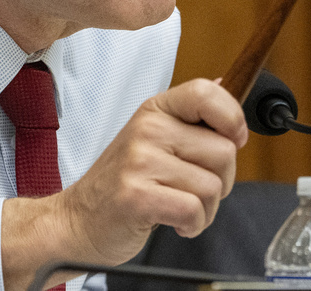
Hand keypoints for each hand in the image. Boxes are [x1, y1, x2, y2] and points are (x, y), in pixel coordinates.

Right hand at [1, 78, 247, 289]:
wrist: (77, 219)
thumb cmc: (121, 182)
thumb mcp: (153, 139)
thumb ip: (190, 118)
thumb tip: (227, 86)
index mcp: (155, 110)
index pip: (207, 93)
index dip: (233, 119)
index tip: (233, 140)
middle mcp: (148, 129)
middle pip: (224, 152)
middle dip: (221, 181)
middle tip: (190, 189)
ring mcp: (140, 161)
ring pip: (212, 186)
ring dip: (205, 209)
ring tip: (178, 207)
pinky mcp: (137, 195)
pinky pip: (194, 210)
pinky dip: (192, 226)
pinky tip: (173, 222)